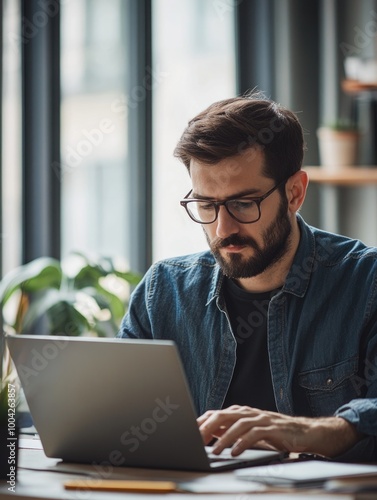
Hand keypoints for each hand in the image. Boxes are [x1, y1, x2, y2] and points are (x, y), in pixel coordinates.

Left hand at [197, 405, 361, 457]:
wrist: (305, 431)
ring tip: (213, 451)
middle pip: (224, 415)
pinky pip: (255, 434)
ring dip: (224, 438)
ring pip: (238, 424)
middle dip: (208, 427)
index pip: (217, 413)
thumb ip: (232, 431)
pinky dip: (243, 443)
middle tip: (196, 440)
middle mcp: (250, 413)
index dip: (202, 422)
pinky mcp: (273, 429)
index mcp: (242, 412)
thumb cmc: (275, 433)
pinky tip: (235, 452)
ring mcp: (262, 419)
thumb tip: (209, 436)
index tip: (188, 432)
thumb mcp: (250, 431)